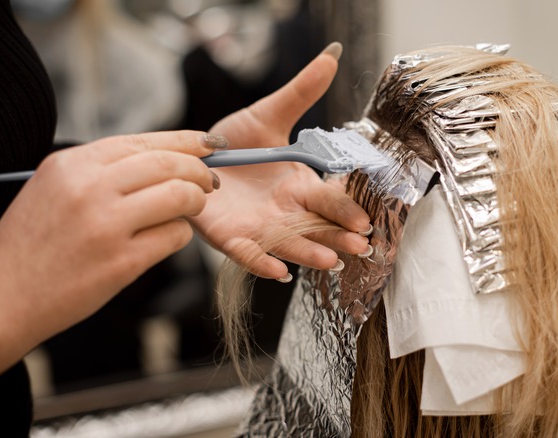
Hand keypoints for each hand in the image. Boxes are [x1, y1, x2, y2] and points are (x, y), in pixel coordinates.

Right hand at [0, 131, 219, 372]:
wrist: (3, 296)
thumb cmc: (34, 243)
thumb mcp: (55, 188)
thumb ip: (102, 170)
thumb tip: (166, 158)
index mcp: (71, 165)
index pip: (144, 141)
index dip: (185, 141)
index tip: (209, 144)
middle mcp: (89, 188)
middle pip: (169, 165)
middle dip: (200, 171)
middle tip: (211, 181)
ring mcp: (106, 225)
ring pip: (180, 196)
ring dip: (196, 201)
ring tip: (192, 208)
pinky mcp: (122, 262)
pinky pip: (175, 236)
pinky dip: (180, 234)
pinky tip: (168, 237)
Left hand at [190, 43, 370, 278]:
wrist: (192, 157)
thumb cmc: (235, 142)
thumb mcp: (268, 115)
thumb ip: (300, 93)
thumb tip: (331, 56)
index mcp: (299, 185)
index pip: (328, 199)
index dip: (346, 209)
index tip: (365, 220)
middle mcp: (284, 210)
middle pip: (316, 227)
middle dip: (338, 238)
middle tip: (361, 247)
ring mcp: (259, 226)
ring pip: (289, 244)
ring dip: (308, 253)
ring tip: (328, 261)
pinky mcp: (230, 237)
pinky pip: (248, 254)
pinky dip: (262, 262)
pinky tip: (277, 272)